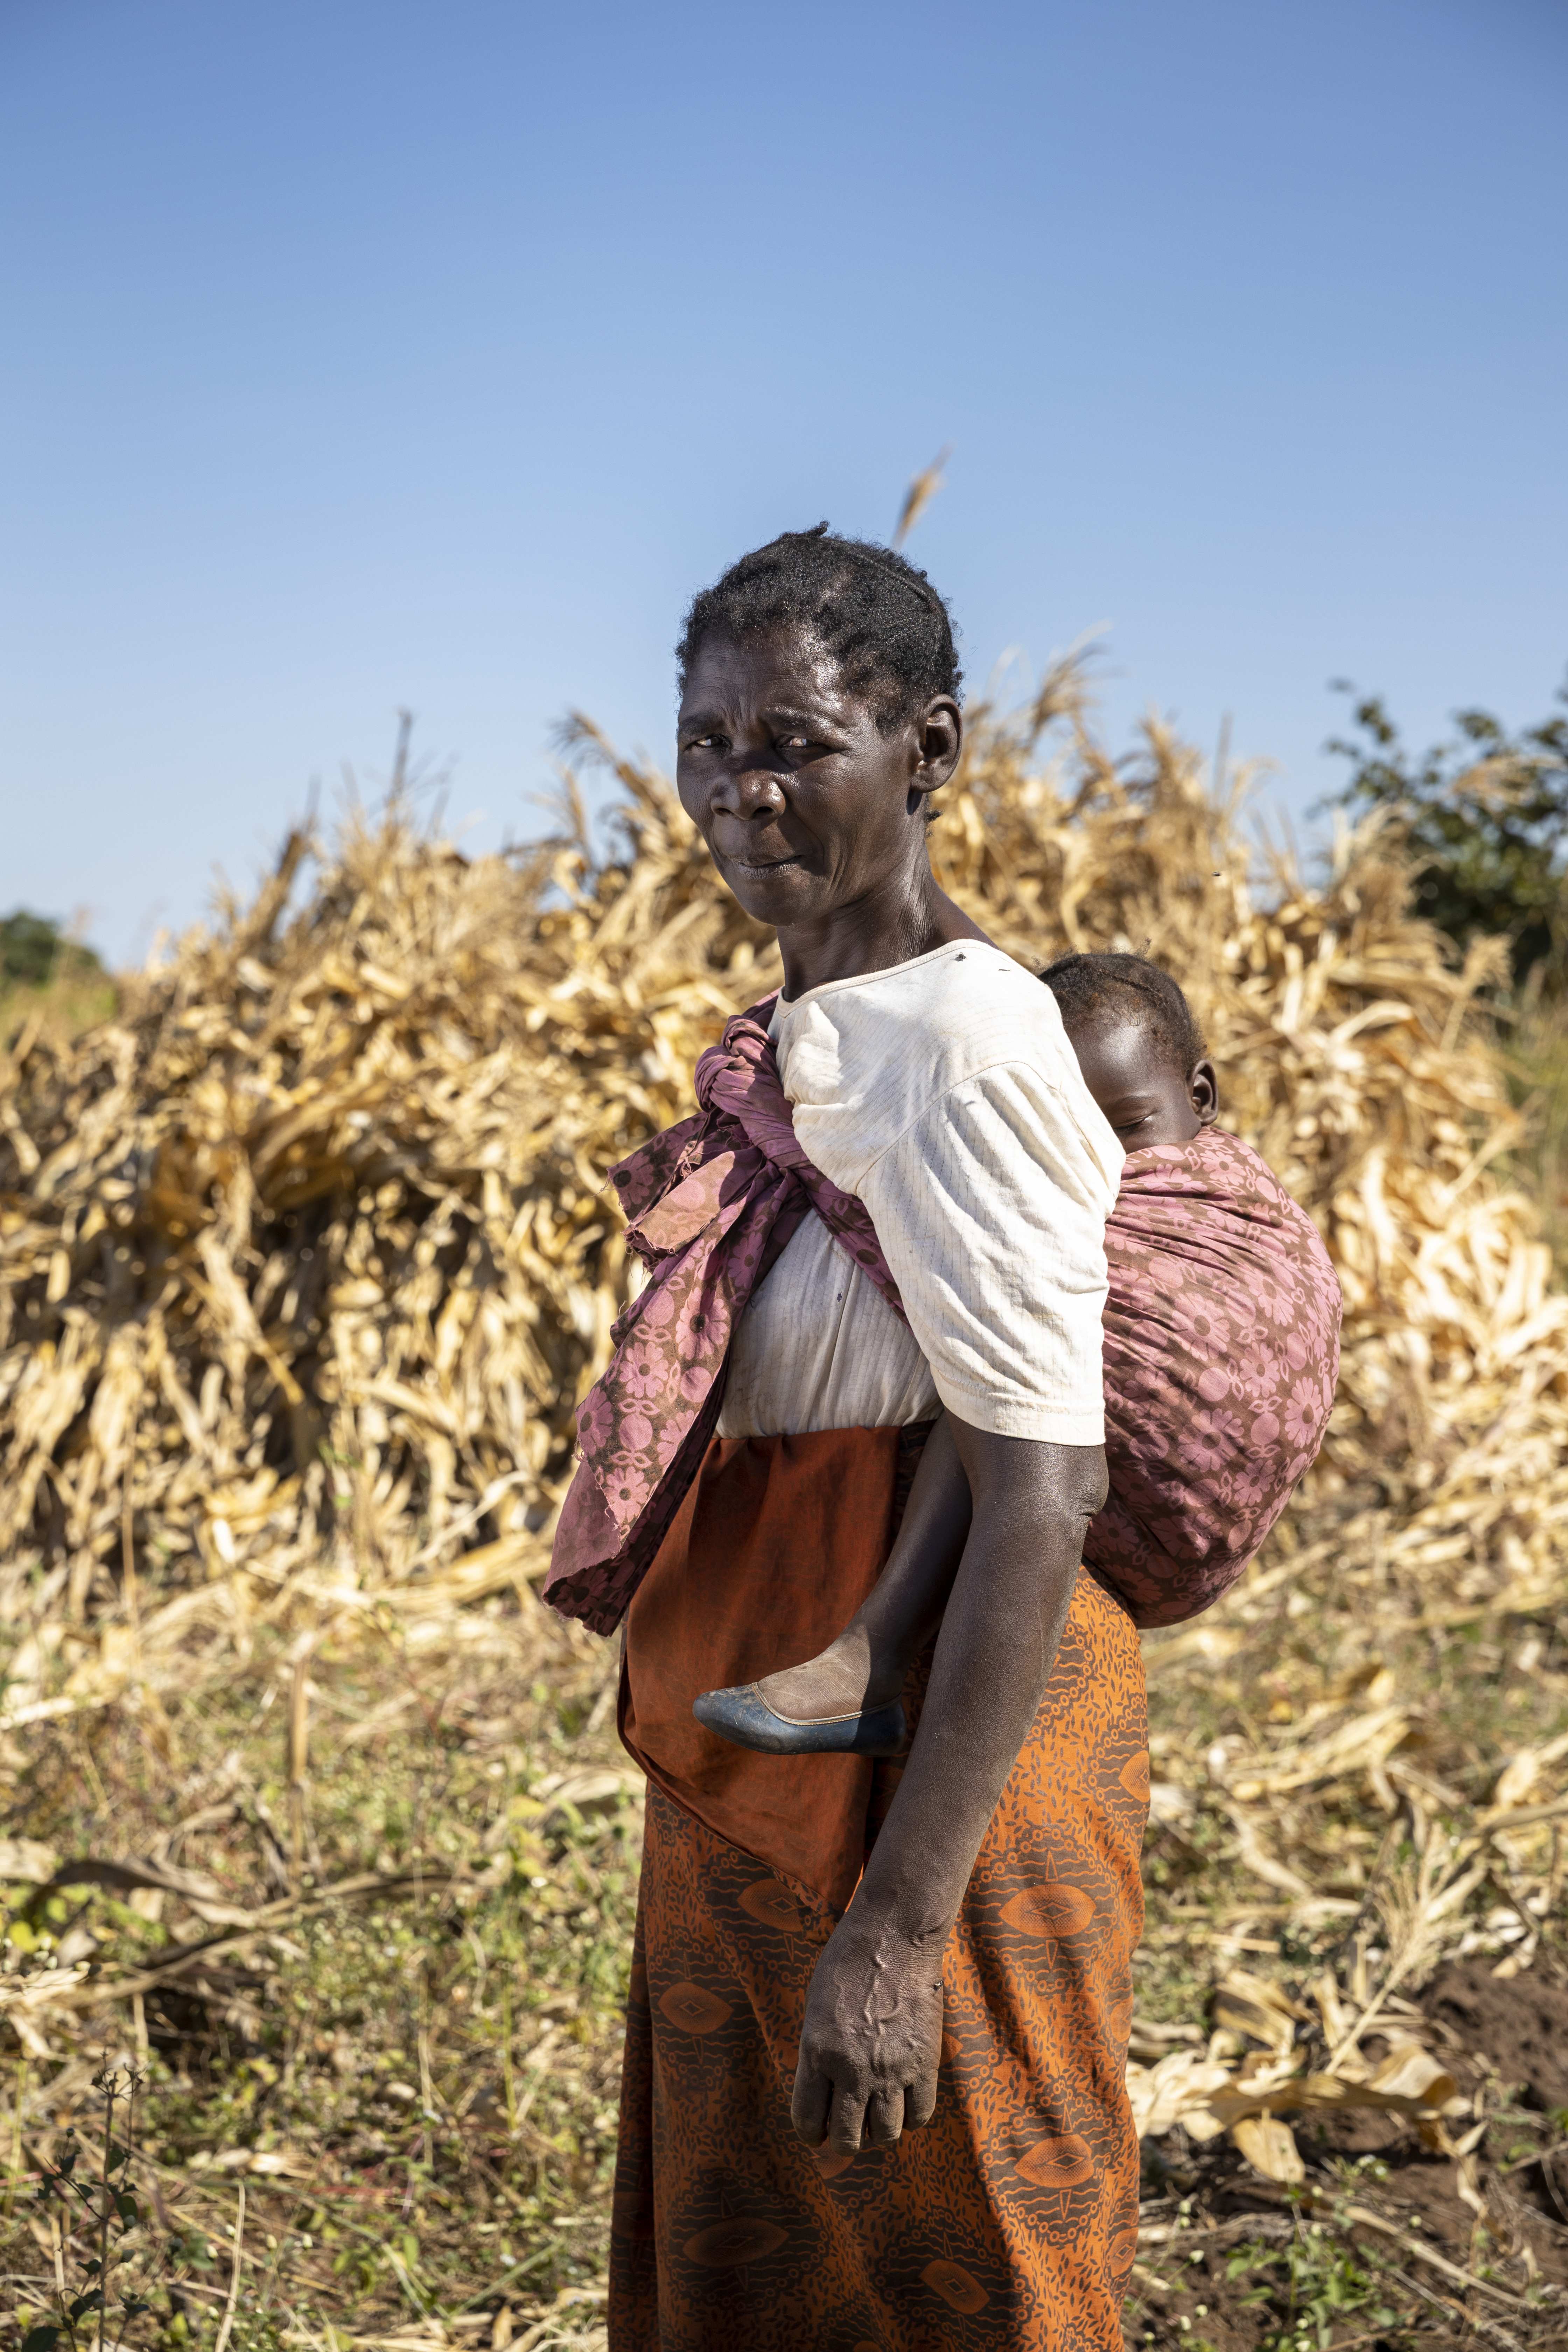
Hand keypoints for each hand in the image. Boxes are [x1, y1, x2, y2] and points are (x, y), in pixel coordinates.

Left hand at [790, 1912, 945, 2153]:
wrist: (894, 1938)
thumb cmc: (848, 1966)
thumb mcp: (815, 2009)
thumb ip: (817, 2055)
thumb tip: (823, 2097)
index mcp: (818, 2053)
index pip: (807, 2120)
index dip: (811, 2134)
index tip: (816, 2133)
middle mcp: (852, 2068)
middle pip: (847, 2139)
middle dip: (843, 2140)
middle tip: (847, 2128)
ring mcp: (891, 2068)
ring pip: (886, 2135)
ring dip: (878, 2131)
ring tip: (877, 2112)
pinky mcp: (924, 2063)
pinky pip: (920, 2114)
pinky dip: (910, 2116)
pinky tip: (904, 2099)